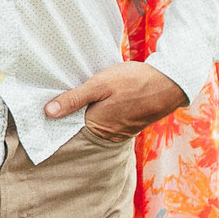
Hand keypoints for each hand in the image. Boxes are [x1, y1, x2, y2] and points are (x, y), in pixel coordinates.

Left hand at [46, 62, 184, 142]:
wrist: (170, 83)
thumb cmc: (134, 81)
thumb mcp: (100, 84)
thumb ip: (74, 99)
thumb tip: (48, 112)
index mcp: (97, 127)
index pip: (68, 126)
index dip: (59, 113)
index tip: (48, 102)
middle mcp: (108, 135)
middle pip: (82, 125)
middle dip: (74, 112)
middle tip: (66, 94)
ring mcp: (120, 132)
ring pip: (96, 122)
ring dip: (90, 111)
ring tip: (87, 94)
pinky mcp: (129, 126)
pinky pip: (109, 120)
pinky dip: (103, 111)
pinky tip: (104, 99)